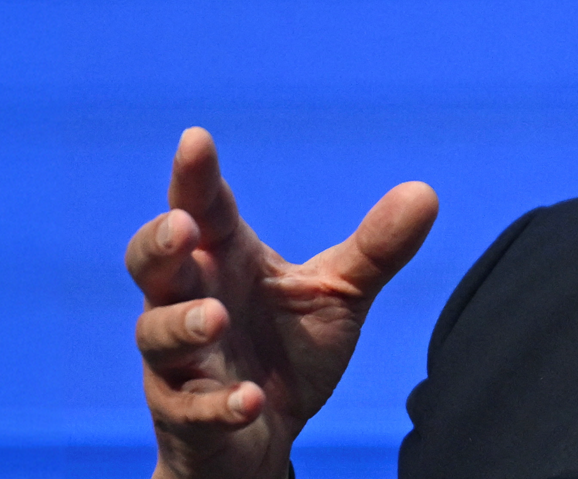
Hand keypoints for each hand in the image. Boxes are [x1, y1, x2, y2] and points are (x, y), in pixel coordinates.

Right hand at [125, 127, 437, 478]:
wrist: (264, 438)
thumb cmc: (288, 350)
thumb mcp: (338, 295)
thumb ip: (375, 248)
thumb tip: (425, 191)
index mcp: (225, 260)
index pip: (204, 210)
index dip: (195, 177)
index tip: (196, 139)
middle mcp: (191, 301)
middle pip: (152, 264)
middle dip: (159, 243)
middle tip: (182, 225)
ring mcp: (179, 362)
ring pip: (156, 334)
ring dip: (183, 323)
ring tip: (216, 318)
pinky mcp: (185, 416)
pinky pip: (192, 410)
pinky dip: (219, 404)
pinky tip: (250, 400)